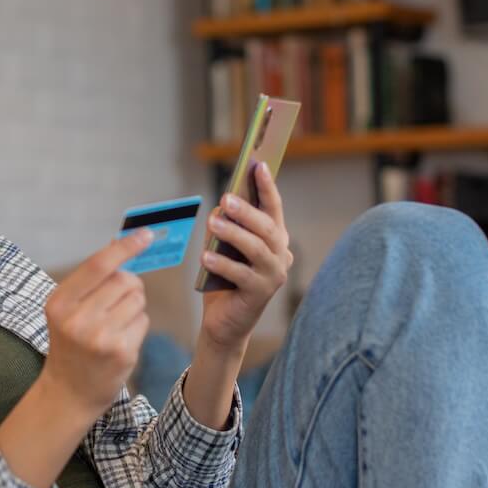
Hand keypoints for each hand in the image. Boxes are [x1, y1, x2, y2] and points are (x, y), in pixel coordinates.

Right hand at [40, 230, 153, 418]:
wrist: (68, 391)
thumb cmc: (71, 342)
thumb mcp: (67, 309)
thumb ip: (90, 279)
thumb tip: (121, 243)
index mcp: (60, 302)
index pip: (99, 265)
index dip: (125, 247)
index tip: (146, 234)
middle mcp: (78, 319)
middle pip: (124, 280)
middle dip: (129, 284)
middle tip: (118, 300)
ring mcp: (100, 337)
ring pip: (137, 299)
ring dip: (134, 305)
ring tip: (115, 322)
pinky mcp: (121, 351)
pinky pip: (143, 320)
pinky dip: (137, 324)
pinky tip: (121, 338)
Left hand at [199, 161, 292, 353]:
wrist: (225, 323)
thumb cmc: (225, 279)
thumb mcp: (225, 246)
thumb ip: (227, 225)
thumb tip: (224, 203)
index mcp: (275, 238)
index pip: (273, 208)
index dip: (267, 186)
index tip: (259, 164)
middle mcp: (280, 255)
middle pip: (266, 227)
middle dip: (247, 211)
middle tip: (226, 197)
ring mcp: (273, 276)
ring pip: (256, 249)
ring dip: (233, 233)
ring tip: (213, 222)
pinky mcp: (260, 295)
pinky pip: (241, 275)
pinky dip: (222, 264)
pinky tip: (206, 256)